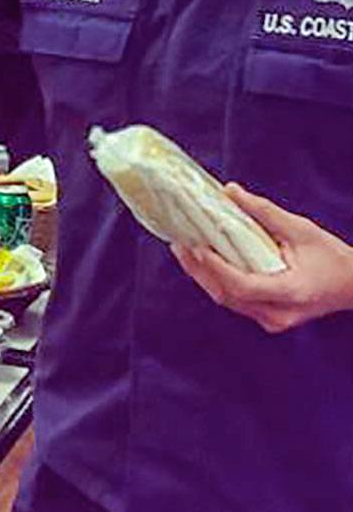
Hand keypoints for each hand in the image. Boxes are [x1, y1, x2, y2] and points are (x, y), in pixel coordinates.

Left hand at [169, 184, 352, 333]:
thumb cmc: (332, 256)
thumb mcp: (301, 229)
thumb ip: (263, 212)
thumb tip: (229, 190)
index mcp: (290, 292)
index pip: (242, 285)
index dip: (215, 267)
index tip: (195, 246)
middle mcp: (278, 313)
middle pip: (227, 295)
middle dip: (199, 269)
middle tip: (179, 242)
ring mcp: (273, 321)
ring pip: (227, 300)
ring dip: (203, 276)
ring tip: (184, 250)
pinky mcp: (268, 319)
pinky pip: (236, 301)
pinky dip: (218, 281)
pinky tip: (204, 264)